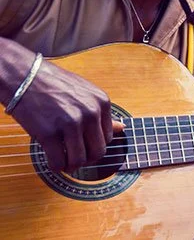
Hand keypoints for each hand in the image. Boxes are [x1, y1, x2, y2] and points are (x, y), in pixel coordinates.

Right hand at [1, 42, 113, 171]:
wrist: (24, 76)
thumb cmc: (54, 84)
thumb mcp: (86, 93)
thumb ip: (102, 113)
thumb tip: (121, 128)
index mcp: (102, 102)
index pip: (109, 137)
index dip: (95, 145)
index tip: (85, 146)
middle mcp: (90, 113)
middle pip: (98, 152)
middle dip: (87, 159)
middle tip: (76, 158)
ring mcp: (70, 123)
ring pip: (79, 160)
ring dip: (71, 165)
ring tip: (65, 161)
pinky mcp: (49, 133)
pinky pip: (58, 162)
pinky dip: (56, 166)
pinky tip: (53, 160)